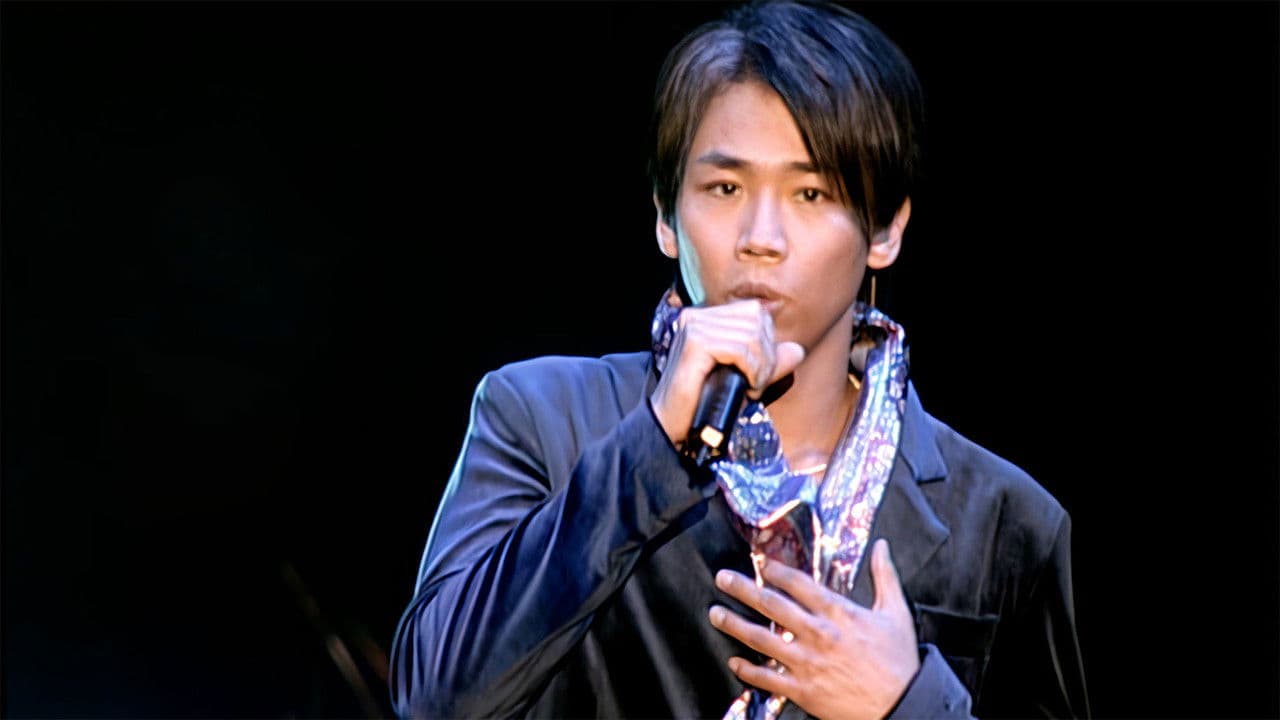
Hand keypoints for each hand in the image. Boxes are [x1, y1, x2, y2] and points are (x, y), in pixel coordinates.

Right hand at [650, 299, 805, 445]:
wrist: (670, 424)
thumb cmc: (704, 401)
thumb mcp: (744, 377)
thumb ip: (770, 362)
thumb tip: (798, 350)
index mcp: (706, 317)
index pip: (754, 311)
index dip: (767, 341)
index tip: (760, 372)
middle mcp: (697, 315)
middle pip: (755, 319)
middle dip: (767, 355)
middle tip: (757, 383)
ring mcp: (693, 326)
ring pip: (750, 334)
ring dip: (760, 367)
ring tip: (751, 388)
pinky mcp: (694, 344)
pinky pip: (738, 349)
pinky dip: (751, 370)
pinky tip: (746, 388)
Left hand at [708, 539, 919, 719]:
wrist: (902, 704)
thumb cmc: (899, 660)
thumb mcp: (896, 612)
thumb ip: (885, 576)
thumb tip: (882, 546)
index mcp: (838, 613)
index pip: (799, 584)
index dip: (776, 570)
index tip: (762, 563)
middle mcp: (818, 634)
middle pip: (772, 605)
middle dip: (743, 588)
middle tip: (722, 578)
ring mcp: (807, 663)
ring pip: (762, 639)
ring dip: (734, 624)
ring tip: (715, 613)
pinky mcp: (803, 690)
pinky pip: (768, 678)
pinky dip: (748, 670)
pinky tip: (734, 662)